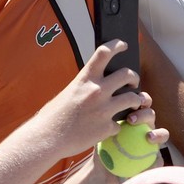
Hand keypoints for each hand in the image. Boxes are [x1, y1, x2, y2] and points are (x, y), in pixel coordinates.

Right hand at [37, 39, 164, 157]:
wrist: (47, 139)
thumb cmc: (53, 116)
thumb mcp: (69, 92)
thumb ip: (85, 86)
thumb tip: (97, 83)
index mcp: (85, 79)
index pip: (104, 52)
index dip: (117, 45)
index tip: (123, 45)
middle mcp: (97, 91)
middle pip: (127, 74)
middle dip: (134, 78)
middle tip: (133, 83)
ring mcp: (104, 110)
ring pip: (133, 98)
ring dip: (136, 100)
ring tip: (133, 104)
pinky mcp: (107, 128)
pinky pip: (121, 124)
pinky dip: (117, 126)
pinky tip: (110, 128)